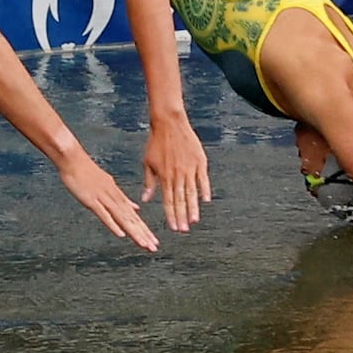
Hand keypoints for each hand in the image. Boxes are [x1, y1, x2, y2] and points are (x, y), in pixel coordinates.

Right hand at [53, 144, 164, 254]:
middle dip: (143, 234)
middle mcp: (114, 198)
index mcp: (118, 195)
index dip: (144, 229)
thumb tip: (136, 208)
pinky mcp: (92, 200)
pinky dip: (113, 224)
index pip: (134, 215)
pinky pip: (104, 214)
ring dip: (134, 232)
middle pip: (131, 219)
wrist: (74, 159)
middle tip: (154, 247)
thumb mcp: (109, 184)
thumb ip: (122, 198)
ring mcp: (103, 199)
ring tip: (144, 244)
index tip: (152, 241)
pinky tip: (121, 234)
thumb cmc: (87, 172)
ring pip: (122, 218)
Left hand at [142, 107, 213, 234]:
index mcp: (164, 176)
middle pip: (180, 199)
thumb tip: (145, 200)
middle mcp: (177, 174)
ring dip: (193, 207)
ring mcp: (189, 168)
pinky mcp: (199, 160)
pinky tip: (206, 200)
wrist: (169, 123)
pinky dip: (205, 189)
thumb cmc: (156, 142)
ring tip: (194, 220)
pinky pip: (203, 178)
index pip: (168, 200)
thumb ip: (149, 182)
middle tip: (184, 230)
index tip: (174, 228)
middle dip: (182, 216)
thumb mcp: (148, 162)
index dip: (171, 215)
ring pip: (192, 192)